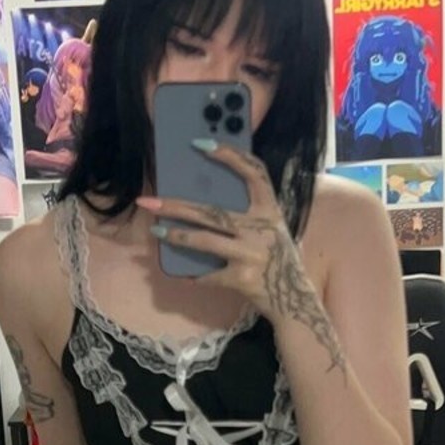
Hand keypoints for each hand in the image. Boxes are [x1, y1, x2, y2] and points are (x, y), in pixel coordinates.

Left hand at [135, 144, 313, 323]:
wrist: (295, 300)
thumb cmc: (277, 260)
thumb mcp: (272, 231)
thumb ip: (250, 216)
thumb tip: (203, 204)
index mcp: (270, 211)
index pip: (254, 172)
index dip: (229, 155)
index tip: (201, 144)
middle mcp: (262, 229)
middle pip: (213, 211)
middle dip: (177, 206)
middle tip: (150, 201)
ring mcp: (252, 254)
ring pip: (205, 240)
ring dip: (177, 235)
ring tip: (156, 230)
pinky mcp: (242, 278)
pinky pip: (209, 274)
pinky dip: (195, 275)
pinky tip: (183, 274)